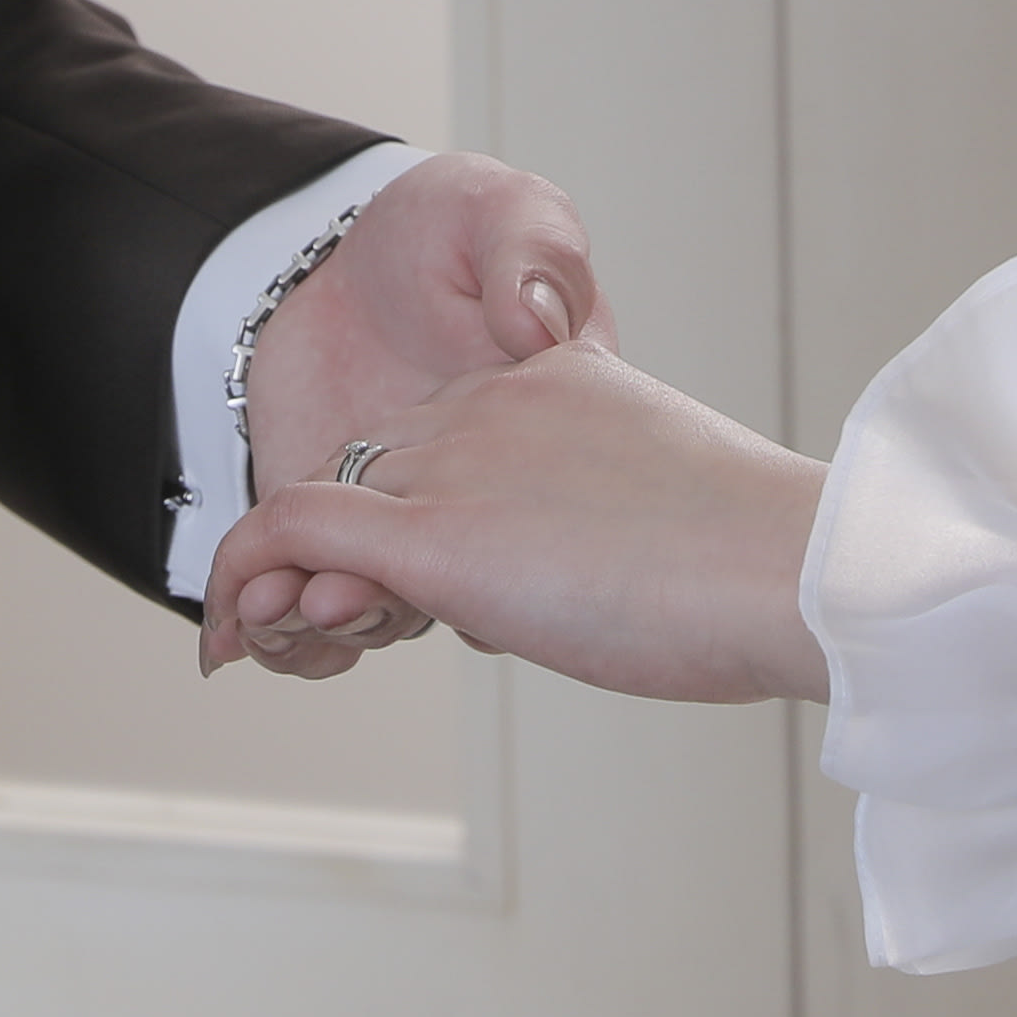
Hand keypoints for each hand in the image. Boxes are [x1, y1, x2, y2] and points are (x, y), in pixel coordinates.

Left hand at [198, 339, 824, 703]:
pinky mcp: (434, 534)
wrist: (790, 564)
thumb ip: (609, 504)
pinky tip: (227, 633)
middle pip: (377, 467)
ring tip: (274, 637)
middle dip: (344, 551)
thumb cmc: (759, 556)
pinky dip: (246, 575)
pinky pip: (295, 533)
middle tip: (329, 626)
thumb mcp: (670, 496)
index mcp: (555, 379)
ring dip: (292, 579)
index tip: (400, 580)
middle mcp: (492, 404)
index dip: (412, 506)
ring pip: (327, 505)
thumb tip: (595, 567)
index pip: (446, 430)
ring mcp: (458, 464)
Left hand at [216, 154, 615, 678]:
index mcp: (537, 427)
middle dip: (377, 601)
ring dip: (326, 621)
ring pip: (382, 601)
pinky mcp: (347, 531)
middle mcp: (479, 491)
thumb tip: (532, 319)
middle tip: (325, 600)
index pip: (522, 511)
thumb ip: (531, 252)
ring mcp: (415, 521)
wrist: (356, 260)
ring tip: (270, 609)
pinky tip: (247, 622)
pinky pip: (326, 594)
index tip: (418, 563)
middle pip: (441, 578)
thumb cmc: (448, 230)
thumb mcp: (511, 211)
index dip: (479, 554)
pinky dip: (290, 626)